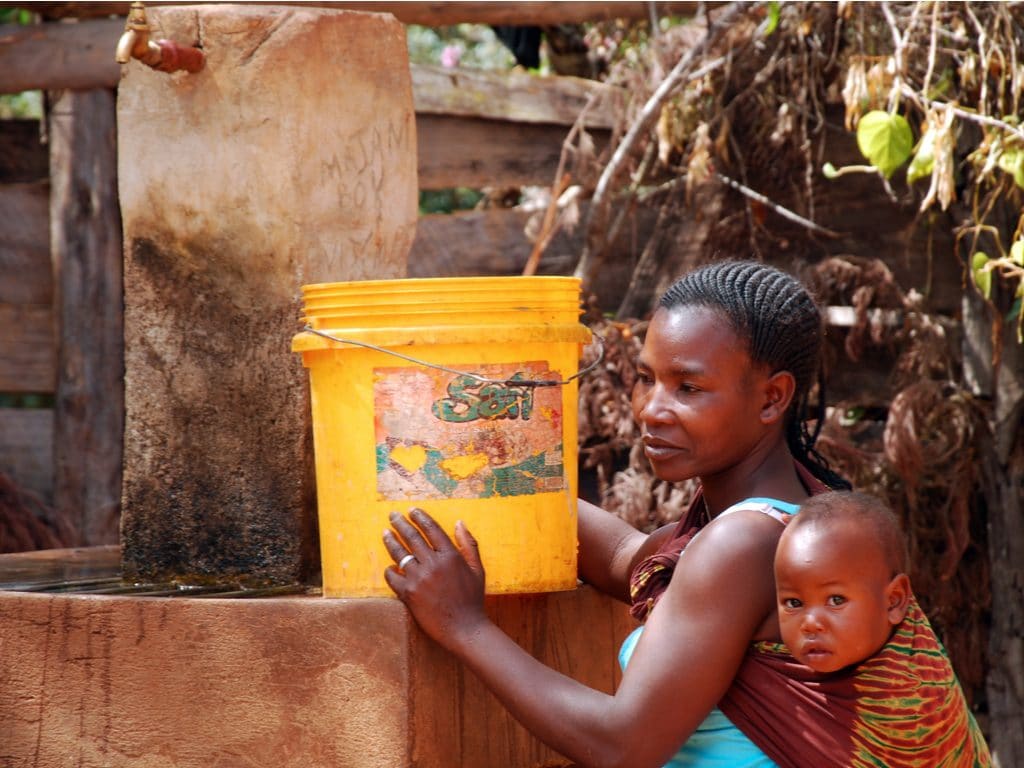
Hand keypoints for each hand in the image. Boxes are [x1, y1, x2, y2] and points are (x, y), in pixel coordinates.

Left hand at [383, 508, 488, 649]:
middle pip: (412, 537)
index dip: (420, 517)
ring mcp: (419, 578)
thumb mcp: (477, 569)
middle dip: (400, 523)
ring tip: (385, 533)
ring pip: (400, 554)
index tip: (412, 510)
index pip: (432, 529)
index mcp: (451, 555)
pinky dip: (390, 570)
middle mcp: (433, 564)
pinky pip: (393, 577)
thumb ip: (469, 544)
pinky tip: (390, 566)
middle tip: (392, 515)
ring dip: (390, 541)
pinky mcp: (408, 594)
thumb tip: (459, 523)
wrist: (465, 628)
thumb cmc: (473, 599)